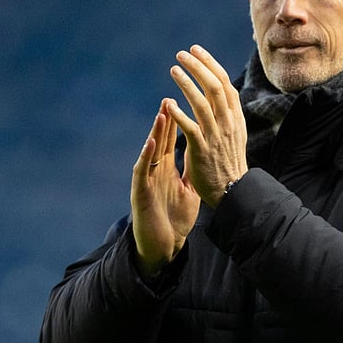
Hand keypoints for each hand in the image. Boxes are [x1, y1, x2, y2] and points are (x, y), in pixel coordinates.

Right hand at [130, 103, 198, 275]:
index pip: (171, 140)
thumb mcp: (188, 190)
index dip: (177, 122)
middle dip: (166, 119)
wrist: (162, 245)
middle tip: (170, 96)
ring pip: (150, 152)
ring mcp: (147, 180)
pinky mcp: (141, 193)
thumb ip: (191, 171)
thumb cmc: (173, 219)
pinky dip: (145, 157)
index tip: (184, 102)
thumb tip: (202, 153)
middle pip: (160, 140)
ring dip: (155, 133)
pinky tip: (150, 143)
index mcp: (166, 169)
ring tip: (162, 113)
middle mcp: (155, 170)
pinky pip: (142, 172)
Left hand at [165, 45, 248, 206]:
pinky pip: (191, 128)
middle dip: (198, 67)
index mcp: (235, 117)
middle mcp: (228, 123)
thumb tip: (219, 90)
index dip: (210, 64)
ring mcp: (216, 136)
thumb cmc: (228, 161)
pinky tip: (168, 104)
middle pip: (215, 87)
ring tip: (173, 70)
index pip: (224, 83)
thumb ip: (227, 112)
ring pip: (202, 104)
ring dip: (187, 84)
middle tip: (181, 54)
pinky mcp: (203, 150)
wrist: (233, 190)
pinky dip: (180, 114)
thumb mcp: (235, 133)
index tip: (196, 50)